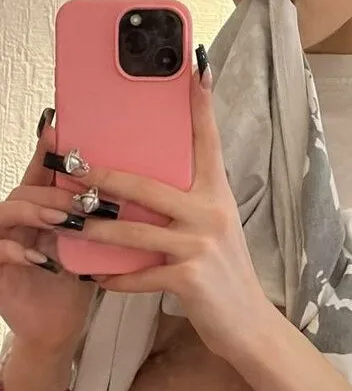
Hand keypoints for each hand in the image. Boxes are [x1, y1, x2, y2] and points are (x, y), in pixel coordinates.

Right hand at [0, 119, 95, 352]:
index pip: (44, 172)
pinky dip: (15, 250)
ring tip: (62, 220)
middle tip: (84, 199)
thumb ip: (107, 215)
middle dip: (56, 191)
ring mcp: (5, 240)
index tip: (60, 129)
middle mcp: (22, 219)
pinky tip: (38, 257)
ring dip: (36, 212)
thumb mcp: (97, 243)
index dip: (49, 151)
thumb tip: (153, 185)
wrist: (61, 327)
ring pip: (8, 211)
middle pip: (29, 188)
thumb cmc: (79, 281)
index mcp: (45, 207)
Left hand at [64, 70, 272, 363]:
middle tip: (71, 164)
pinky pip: (137, 274)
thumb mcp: (214, 228)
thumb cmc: (225, 272)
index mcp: (217, 194)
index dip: (201, 104)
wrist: (248, 323)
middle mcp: (210, 213)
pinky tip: (93, 276)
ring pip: (131, 231)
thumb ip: (188, 204)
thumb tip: (143, 186)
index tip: (196, 68)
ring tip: (63, 223)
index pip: (207, 141)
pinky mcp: (188, 278)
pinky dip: (112, 278)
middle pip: (146, 185)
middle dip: (102, 177)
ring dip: (91, 229)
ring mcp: (200, 246)